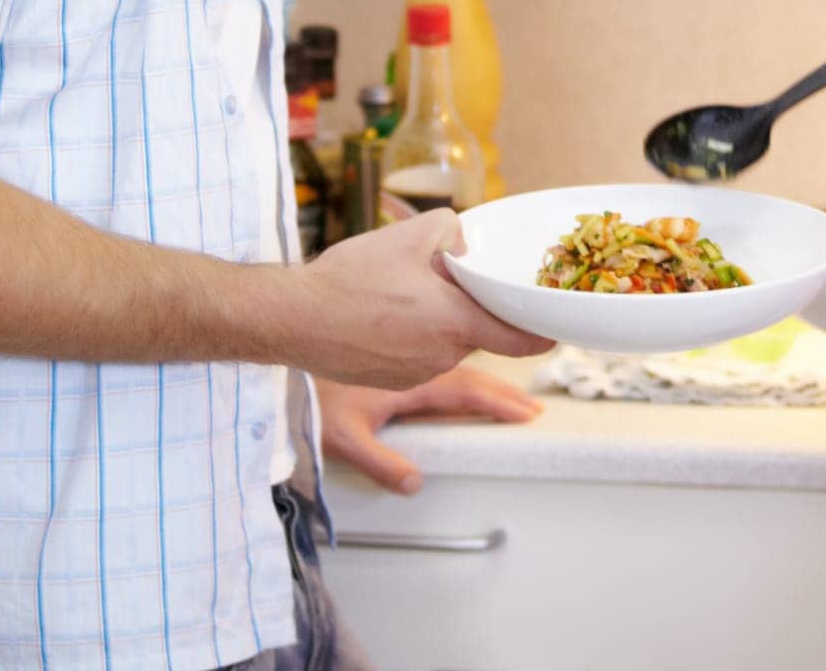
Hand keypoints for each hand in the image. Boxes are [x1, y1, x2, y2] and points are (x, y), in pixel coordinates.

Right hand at [290, 211, 554, 389]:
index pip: (520, 339)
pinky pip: (419, 353)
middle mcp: (443, 355)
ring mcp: (416, 372)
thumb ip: (455, 232)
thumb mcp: (412, 234)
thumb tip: (468, 245)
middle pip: (479, 331)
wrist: (292, 318)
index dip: (543, 332)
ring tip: (404, 291)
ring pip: (448, 341)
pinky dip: (415, 333)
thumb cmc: (350, 279)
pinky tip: (386, 311)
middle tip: (450, 279)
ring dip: (441, 319)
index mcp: (455, 322)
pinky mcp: (391, 381)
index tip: (557, 325)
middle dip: (474, 307)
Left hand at [317, 365, 542, 494]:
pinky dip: (467, 367)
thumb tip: (416, 484)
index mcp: (413, 382)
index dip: (499, 404)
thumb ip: (379, 461)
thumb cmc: (313, 394)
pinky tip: (471, 373)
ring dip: (490, 379)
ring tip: (514, 394)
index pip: (466, 392)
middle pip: (472, 377)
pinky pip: (444, 358)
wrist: (292, 341)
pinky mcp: (399, 355)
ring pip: (460, 364)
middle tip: (533, 407)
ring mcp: (409, 357)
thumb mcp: (342, 435)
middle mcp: (417, 365)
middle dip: (505, 392)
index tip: (527, 413)